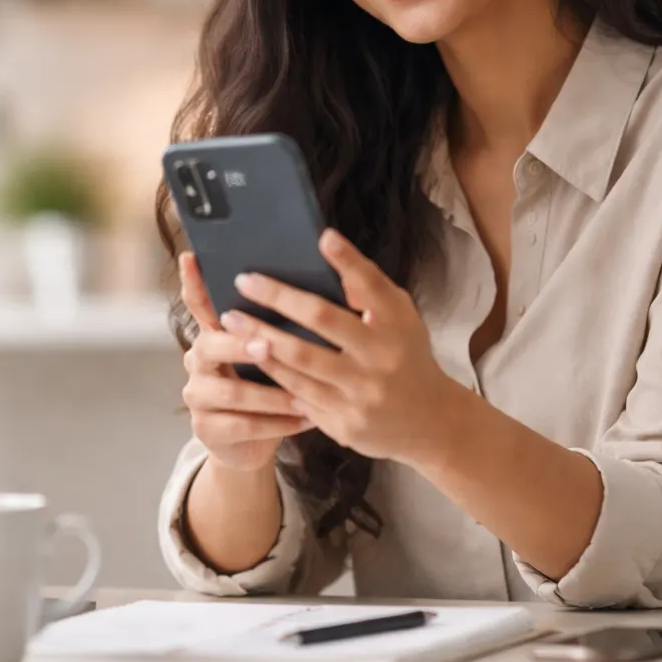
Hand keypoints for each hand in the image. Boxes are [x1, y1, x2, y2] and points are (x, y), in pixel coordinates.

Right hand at [178, 252, 312, 472]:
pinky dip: (278, 424)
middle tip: (268, 344)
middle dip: (240, 345)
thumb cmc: (266, 387)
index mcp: (212, 335)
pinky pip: (242, 426)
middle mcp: (198, 361)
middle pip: (210, 346)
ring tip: (304, 395)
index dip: (193, 283)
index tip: (191, 258)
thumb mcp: (268, 354)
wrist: (250, 444)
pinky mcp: (207, 429)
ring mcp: (198, 396)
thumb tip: (307, 289)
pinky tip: (306, 420)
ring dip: (272, 394)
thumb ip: (274, 326)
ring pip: (232, 393)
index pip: (198, 304)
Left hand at [219, 228, 459, 462]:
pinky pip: (298, 395)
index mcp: (396, 327)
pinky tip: (248, 356)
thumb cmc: (406, 357)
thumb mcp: (401, 319)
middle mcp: (380, 359)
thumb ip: (370, 290)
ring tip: (231, 320)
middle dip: (278, 298)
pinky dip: (272, 372)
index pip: (371, 286)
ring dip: (261, 338)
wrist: (429, 423)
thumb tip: (332, 250)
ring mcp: (360, 395)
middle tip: (243, 281)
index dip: (348, 260)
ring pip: (300, 362)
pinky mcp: (343, 423)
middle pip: (321, 320)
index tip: (322, 237)